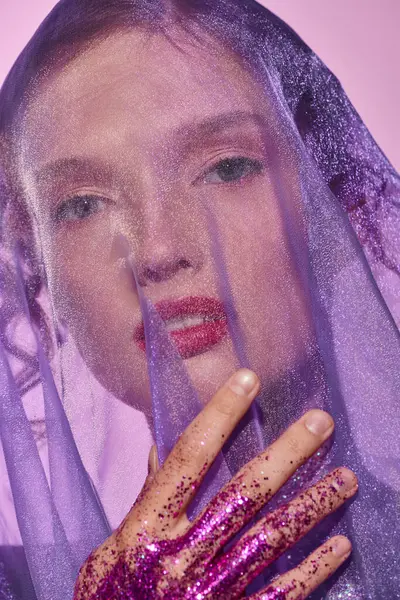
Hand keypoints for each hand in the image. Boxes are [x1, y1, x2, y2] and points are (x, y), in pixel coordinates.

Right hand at [74, 369, 356, 598]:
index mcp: (146, 525)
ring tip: (346, 479)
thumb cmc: (114, 592)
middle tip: (321, 422)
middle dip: (287, 454)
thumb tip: (164, 445)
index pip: (188, 457)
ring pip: (271, 539)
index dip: (219, 415)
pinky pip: (280, 593)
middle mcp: (179, 555)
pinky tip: (340, 546)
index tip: (248, 379)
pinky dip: (313, 569)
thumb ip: (147, 495)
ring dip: (312, 505)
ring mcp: (207, 591)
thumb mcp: (117, 542)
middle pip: (243, 493)